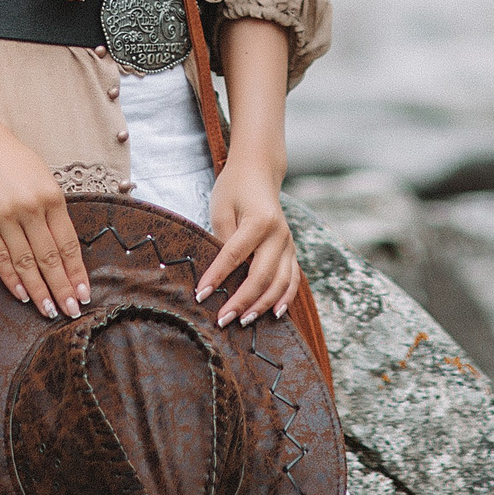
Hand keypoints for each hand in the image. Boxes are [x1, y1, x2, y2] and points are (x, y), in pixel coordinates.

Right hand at [0, 109, 90, 318]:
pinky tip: (22, 295)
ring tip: (50, 311)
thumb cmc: (8, 155)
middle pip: (50, 258)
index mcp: (51, 195)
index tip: (85, 293)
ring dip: (40, 290)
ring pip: (26, 262)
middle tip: (72, 311)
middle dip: (63, 288)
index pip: (68, 243)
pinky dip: (12, 279)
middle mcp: (30, 208)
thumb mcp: (41, 176)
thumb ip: (51, 208)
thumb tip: (61, 245)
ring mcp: (4, 216)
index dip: (77, 272)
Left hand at [197, 158, 297, 327]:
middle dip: (242, 301)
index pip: (234, 256)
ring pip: (280, 282)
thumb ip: (223, 240)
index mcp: (259, 221)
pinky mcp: (291, 250)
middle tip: (222, 320)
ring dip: (263, 305)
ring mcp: (288, 243)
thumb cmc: (234, 188)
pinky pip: (293, 279)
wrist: (259, 172)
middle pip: (261, 275)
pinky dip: (286, 298)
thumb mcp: (221, 208)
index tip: (200, 295)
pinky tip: (276, 314)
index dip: (217, 277)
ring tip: (244, 322)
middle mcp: (279, 234)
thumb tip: (219, 276)